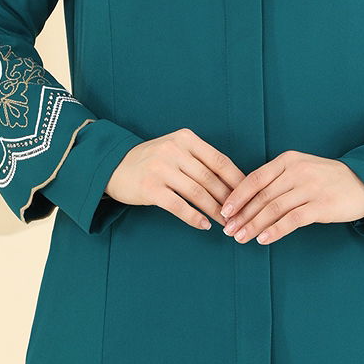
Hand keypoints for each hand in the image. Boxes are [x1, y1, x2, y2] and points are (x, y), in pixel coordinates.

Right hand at [104, 127, 246, 231]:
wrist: (113, 165)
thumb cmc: (151, 160)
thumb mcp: (175, 148)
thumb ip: (199, 158)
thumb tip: (233, 181)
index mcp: (185, 138)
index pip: (220, 161)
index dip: (237, 180)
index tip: (249, 195)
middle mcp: (174, 150)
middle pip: (211, 178)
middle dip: (229, 199)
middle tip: (240, 215)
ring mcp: (161, 168)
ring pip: (198, 193)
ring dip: (215, 211)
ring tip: (226, 223)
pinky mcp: (150, 188)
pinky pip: (179, 206)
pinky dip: (194, 217)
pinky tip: (204, 225)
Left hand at [218, 153, 363, 244]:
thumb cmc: (327, 178)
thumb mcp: (301, 170)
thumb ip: (277, 180)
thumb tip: (247, 202)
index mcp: (288, 160)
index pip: (255, 179)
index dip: (237, 196)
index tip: (223, 211)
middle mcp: (297, 171)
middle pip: (261, 196)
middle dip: (241, 215)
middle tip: (228, 230)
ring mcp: (310, 188)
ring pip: (273, 208)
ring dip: (253, 225)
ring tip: (240, 238)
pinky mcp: (322, 205)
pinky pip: (292, 220)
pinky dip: (275, 230)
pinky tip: (263, 239)